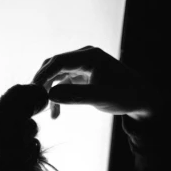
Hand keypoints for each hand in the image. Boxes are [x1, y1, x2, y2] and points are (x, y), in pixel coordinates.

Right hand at [31, 45, 163, 120]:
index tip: (31, 92)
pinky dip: (58, 97)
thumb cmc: (124, 96)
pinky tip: (56, 114)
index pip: (58, 61)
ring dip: (49, 93)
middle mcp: (84, 56)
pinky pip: (63, 83)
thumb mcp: (100, 98)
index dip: (42, 76)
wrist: (140, 98)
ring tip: (45, 113)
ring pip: (56, 76)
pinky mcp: (82, 75)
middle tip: (32, 102)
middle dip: (42, 84)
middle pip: (54, 66)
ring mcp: (82, 65)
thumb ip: (76, 96)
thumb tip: (50, 94)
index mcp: (89, 56)